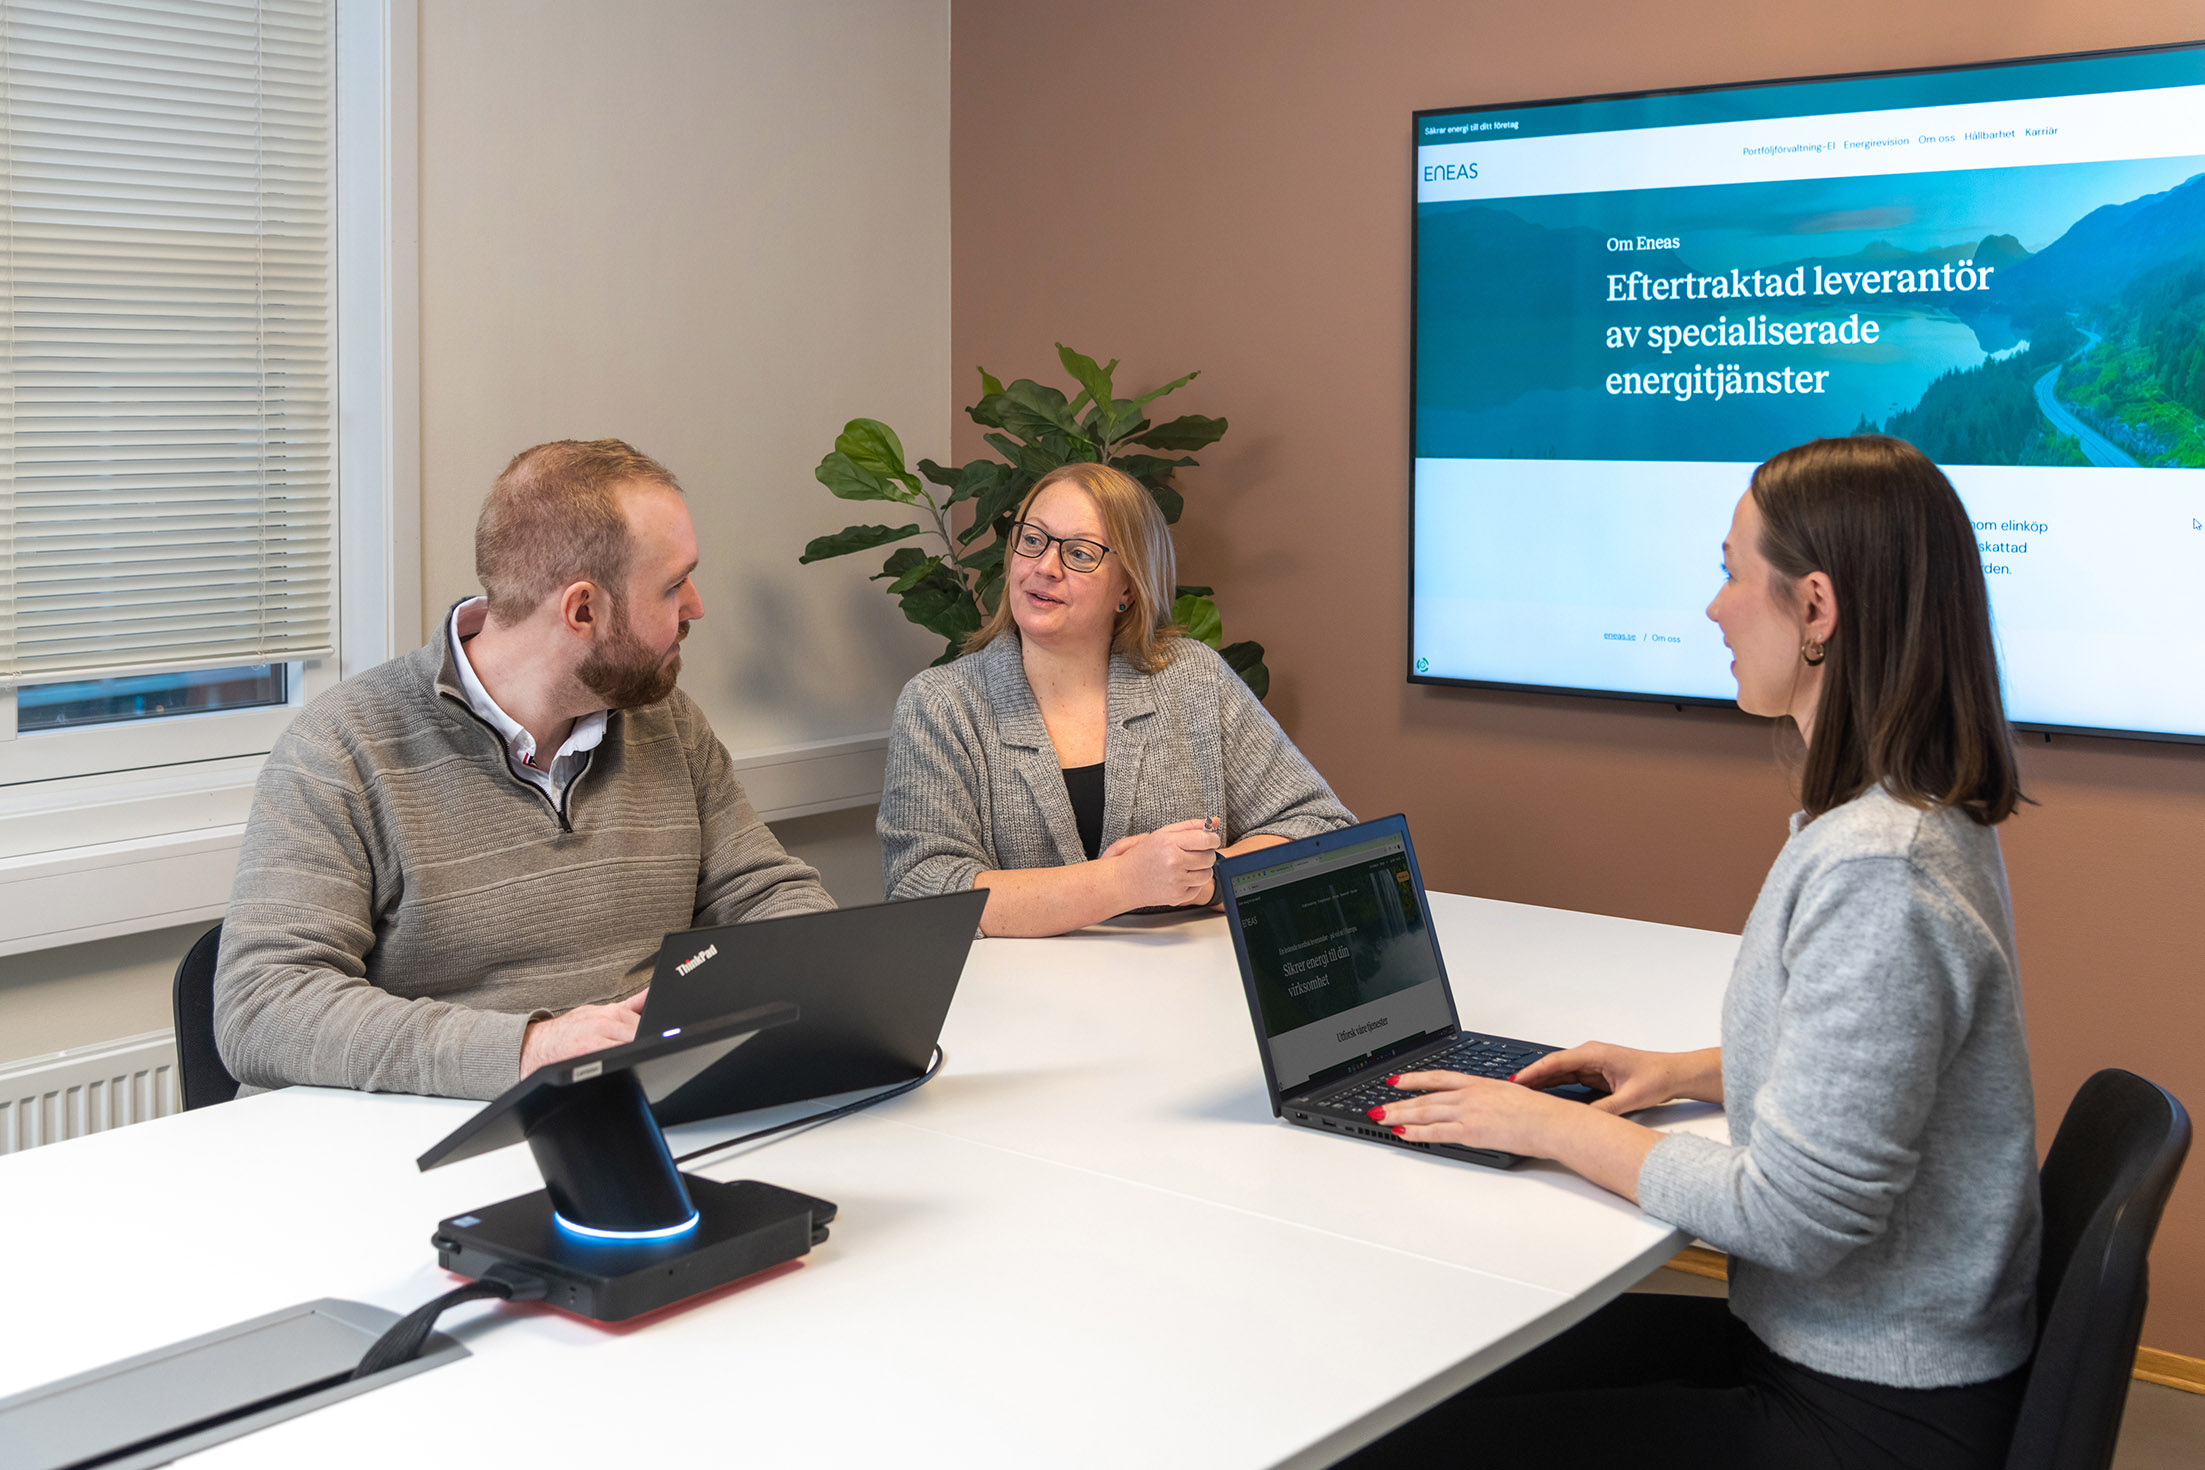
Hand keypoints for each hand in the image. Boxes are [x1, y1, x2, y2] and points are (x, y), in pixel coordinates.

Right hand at [519, 990, 646, 1075]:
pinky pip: (614, 1054)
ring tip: (638, 1058)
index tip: (661, 1038)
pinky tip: (626, 1062)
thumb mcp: (600, 1012)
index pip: (644, 1019)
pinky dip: (624, 1057)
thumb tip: (651, 995)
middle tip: (653, 1051)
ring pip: (630, 1042)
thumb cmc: (568, 1032)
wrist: (536, 1046)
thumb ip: (630, 1006)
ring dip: (637, 1049)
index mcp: (610, 1012)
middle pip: (640, 1031)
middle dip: (648, 1041)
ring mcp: (596, 1036)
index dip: (654, 1031)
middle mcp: (604, 1021)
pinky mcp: (587, 1052)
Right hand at [1103, 818, 1220, 907]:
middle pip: (1209, 857)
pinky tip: (1180, 877)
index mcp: (1169, 843)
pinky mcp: (1178, 896)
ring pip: (1207, 874)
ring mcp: (1176, 881)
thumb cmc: (1143, 856)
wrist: (1125, 881)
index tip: (1210, 839)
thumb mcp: (1163, 834)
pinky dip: (1193, 882)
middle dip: (1206, 853)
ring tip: (1186, 865)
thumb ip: (1190, 826)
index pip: (1206, 840)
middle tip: (1193, 852)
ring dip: (1201, 868)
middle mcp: (1173, 862)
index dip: (1213, 839)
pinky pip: (1199, 887)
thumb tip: (1214, 821)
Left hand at [1371, 1070, 1579, 1156]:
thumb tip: (1481, 1108)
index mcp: (1480, 1083)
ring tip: (1381, 1118)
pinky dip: (1416, 1133)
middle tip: (1378, 1106)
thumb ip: (1490, 1100)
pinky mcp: (1472, 1131)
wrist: (1552, 1121)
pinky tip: (1402, 1133)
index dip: (1414, 1079)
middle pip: (1426, 1097)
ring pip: (1425, 1112)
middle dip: (1398, 1102)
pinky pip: (1437, 1132)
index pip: (1438, 1078)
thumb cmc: (1541, 1112)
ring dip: (1399, 1116)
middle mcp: (1470, 1094)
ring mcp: (1469, 1112)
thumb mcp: (1511, 1097)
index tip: (1396, 1081)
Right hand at [1510, 1041, 1690, 1115]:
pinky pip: (1569, 1079)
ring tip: (1522, 1095)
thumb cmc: (1657, 1077)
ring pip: (1559, 1073)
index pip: (1556, 1062)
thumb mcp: (1629, 1098)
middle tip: (1511, 1090)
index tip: (1517, 1081)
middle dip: (1532, 1078)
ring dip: (1542, 1083)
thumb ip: (1604, 1110)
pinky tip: (1544, 1096)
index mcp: (1595, 1054)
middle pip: (1553, 1066)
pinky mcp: (1595, 1073)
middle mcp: (1590, 1055)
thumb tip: (1583, 1121)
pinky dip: (1555, 1086)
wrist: (1675, 1073)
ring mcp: (1592, 1063)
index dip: (1534, 1072)